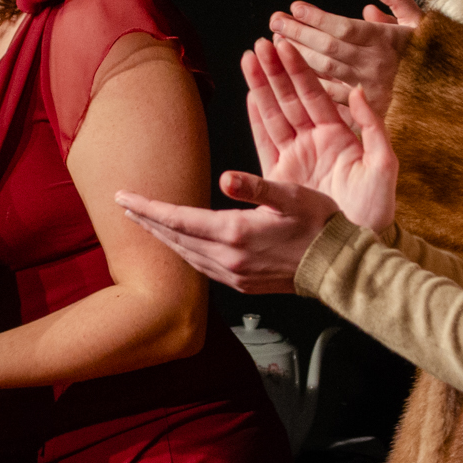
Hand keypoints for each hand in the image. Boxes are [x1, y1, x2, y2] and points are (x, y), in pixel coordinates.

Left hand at [117, 173, 338, 294]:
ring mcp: (234, 274)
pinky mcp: (242, 283)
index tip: (124, 197)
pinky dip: (183, 253)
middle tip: (123, 205)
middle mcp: (228, 258)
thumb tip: (226, 178)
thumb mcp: (292, 196)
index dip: (148, 208)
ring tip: (144, 222)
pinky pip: (200, 268)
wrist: (339, 267)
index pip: (178, 219)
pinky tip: (179, 245)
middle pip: (175, 238)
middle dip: (146, 221)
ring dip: (162, 238)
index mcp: (235, 234)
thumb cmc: (320, 225)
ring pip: (185, 255)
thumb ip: (256, 187)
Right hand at [246, 39, 397, 231]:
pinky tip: (250, 96)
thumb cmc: (376, 210)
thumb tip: (359, 91)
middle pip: (290, 98)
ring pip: (275, 114)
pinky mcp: (280, 177)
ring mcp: (297, 158)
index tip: (284, 45)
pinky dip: (256, 119)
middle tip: (260, 43)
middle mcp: (315, 142)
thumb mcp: (384, 166)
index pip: (314, 94)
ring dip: (261, 86)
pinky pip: (265, 142)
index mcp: (339, 136)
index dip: (298, 69)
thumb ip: (372, 127)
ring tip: (249, 58)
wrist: (357, 248)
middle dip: (274, 70)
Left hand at [268, 0, 420, 112]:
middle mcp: (375, 65)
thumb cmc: (430, 53)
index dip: (317, 17)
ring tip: (276, 43)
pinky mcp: (366, 111)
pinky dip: (309, 85)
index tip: (294, 6)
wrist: (449, 96)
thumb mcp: (420, 21)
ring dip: (297, 57)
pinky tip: (289, 73)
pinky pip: (331, 98)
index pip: (345, 27)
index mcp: (387, 40)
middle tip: (273, 22)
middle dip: (298, 34)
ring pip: (325, 72)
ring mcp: (369, 89)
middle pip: (328, 48)